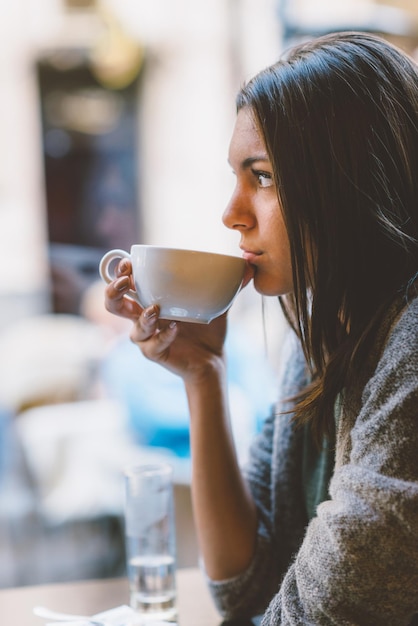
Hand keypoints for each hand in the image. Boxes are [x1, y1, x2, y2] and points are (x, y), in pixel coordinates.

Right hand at [104, 259, 227, 381]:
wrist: (214, 358)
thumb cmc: (207, 327)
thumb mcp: (218, 301)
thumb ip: (230, 283)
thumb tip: (249, 264)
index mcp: (151, 300)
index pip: (125, 283)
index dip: (119, 272)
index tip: (127, 263)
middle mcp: (144, 318)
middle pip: (113, 305)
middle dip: (113, 291)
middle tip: (125, 281)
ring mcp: (149, 338)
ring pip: (132, 329)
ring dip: (142, 317)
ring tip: (156, 309)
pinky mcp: (157, 354)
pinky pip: (152, 346)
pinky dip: (163, 337)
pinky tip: (175, 329)